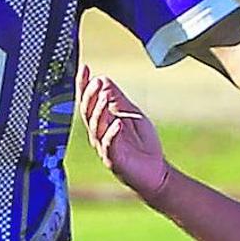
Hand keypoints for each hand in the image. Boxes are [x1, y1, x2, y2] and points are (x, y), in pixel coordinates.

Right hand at [77, 65, 168, 202]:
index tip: (84, 68)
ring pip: (95, 127)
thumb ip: (117, 99)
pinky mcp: (114, 160)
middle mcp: (99, 134)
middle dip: (89, 96)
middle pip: (87, 112)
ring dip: (99, 110)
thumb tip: (103, 79)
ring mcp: (104, 147)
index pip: (88, 101)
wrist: (155, 172)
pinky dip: (112, 133)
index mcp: (102, 121)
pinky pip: (109, 145)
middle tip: (96, 82)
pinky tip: (117, 122)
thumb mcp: (131, 114)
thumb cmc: (142, 144)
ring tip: (104, 96)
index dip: (84, 85)